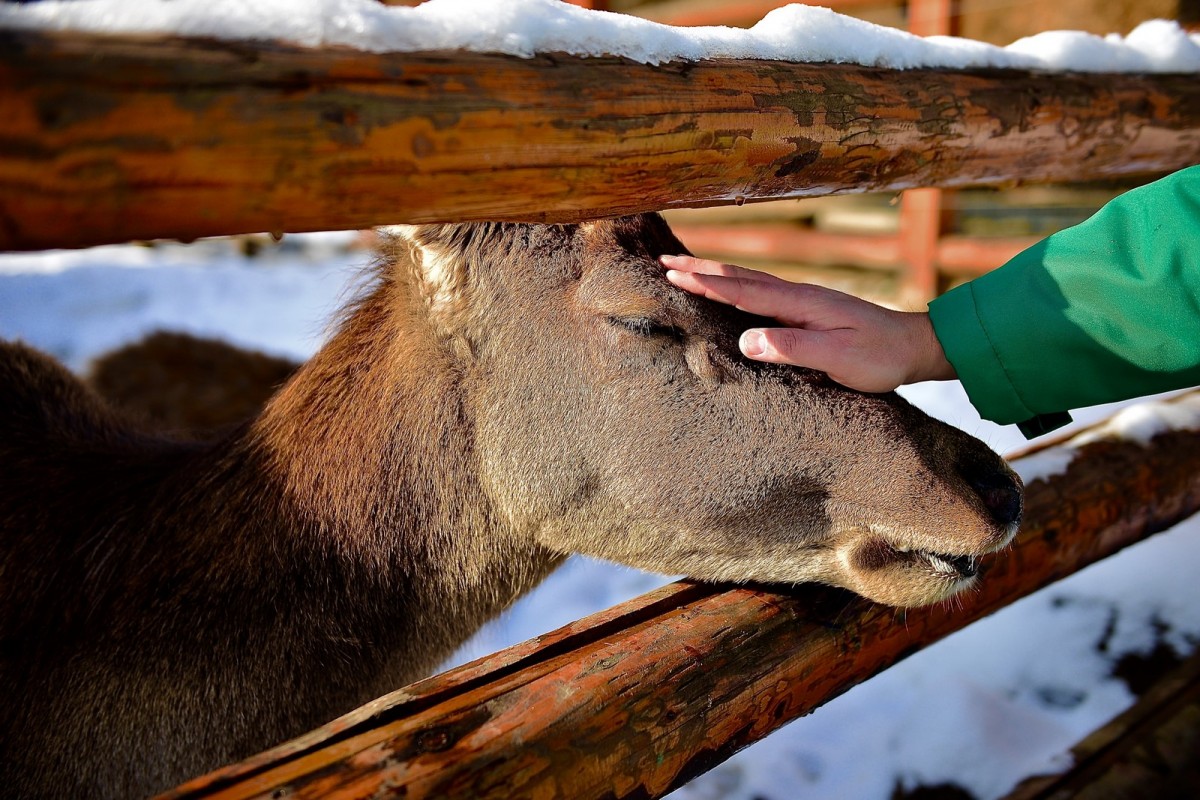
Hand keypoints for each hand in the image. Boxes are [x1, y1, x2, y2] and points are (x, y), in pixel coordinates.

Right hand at [660, 254, 955, 391]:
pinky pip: (761, 292)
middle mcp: (799, 294)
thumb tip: (745, 340)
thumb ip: (792, 348)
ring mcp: (803, 300)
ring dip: (715, 274)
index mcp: (801, 303)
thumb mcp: (838, 357)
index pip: (743, 291)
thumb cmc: (880, 357)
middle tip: (663, 260)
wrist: (916, 347)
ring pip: (749, 281)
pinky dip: (735, 286)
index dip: (705, 284)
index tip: (671, 274)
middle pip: (740, 277)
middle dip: (700, 269)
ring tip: (685, 268)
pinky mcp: (808, 310)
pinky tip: (729, 290)